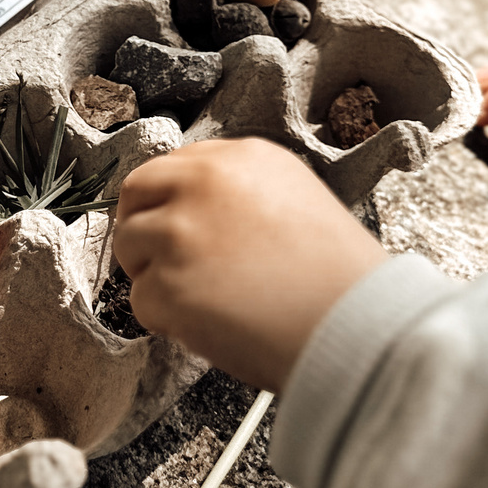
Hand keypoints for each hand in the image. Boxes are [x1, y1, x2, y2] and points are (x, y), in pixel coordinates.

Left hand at [113, 138, 384, 392]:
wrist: (357, 329)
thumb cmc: (337, 280)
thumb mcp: (296, 200)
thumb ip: (239, 194)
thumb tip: (192, 208)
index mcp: (242, 158)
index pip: (172, 166)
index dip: (169, 202)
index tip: (176, 226)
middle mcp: (205, 184)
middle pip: (135, 193)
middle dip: (141, 227)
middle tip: (161, 263)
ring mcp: (180, 232)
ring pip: (129, 247)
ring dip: (154, 276)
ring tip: (205, 300)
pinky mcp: (167, 285)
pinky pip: (141, 302)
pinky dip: (166, 321)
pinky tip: (212, 324)